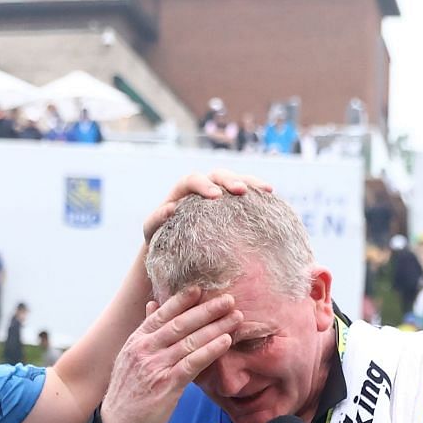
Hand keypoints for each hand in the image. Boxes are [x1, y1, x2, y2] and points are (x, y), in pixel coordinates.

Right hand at [99, 289, 241, 422]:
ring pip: (190, 341)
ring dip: (216, 328)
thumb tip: (152, 305)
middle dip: (207, 310)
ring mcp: (155, 366)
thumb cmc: (128, 392)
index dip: (182, 300)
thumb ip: (145, 332)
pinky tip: (225, 342)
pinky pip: (193, 363)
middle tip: (229, 299)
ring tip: (235, 318)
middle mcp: (145, 349)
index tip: (201, 289)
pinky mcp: (166, 385)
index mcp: (137, 340)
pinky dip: (211, 350)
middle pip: (180, 324)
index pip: (162, 314)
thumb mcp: (130, 357)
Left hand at [142, 170, 270, 241]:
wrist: (171, 248)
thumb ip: (155, 219)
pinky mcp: (232, 204)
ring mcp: (219, 193)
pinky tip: (271, 198)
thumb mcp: (152, 231)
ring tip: (267, 190)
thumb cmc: (159, 239)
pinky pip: (247, 194)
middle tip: (241, 191)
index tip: (215, 196)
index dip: (204, 185)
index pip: (193, 179)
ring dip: (251, 182)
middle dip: (231, 180)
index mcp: (182, 190)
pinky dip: (257, 193)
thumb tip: (170, 208)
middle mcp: (202, 186)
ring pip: (236, 179)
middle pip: (218, 174)